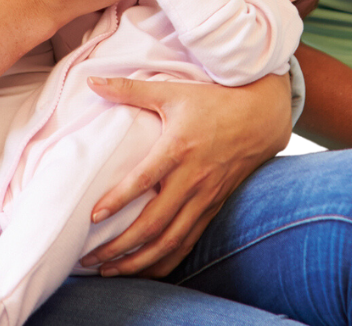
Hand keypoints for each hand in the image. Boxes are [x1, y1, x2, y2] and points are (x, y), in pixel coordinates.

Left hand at [79, 72, 291, 276]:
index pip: (144, 180)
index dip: (118, 200)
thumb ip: (129, 89)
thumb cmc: (213, 101)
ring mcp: (205, 197)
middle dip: (119, 245)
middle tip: (89, 257)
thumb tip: (92, 80)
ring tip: (109, 272)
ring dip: (139, 261)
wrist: (262, 116)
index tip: (92, 217)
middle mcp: (193, 178)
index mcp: (179, 148)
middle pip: (154, 223)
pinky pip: (188, 242)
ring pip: (170, 240)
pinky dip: (166, 261)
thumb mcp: (172, 91)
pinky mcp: (214, 206)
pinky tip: (144, 270)